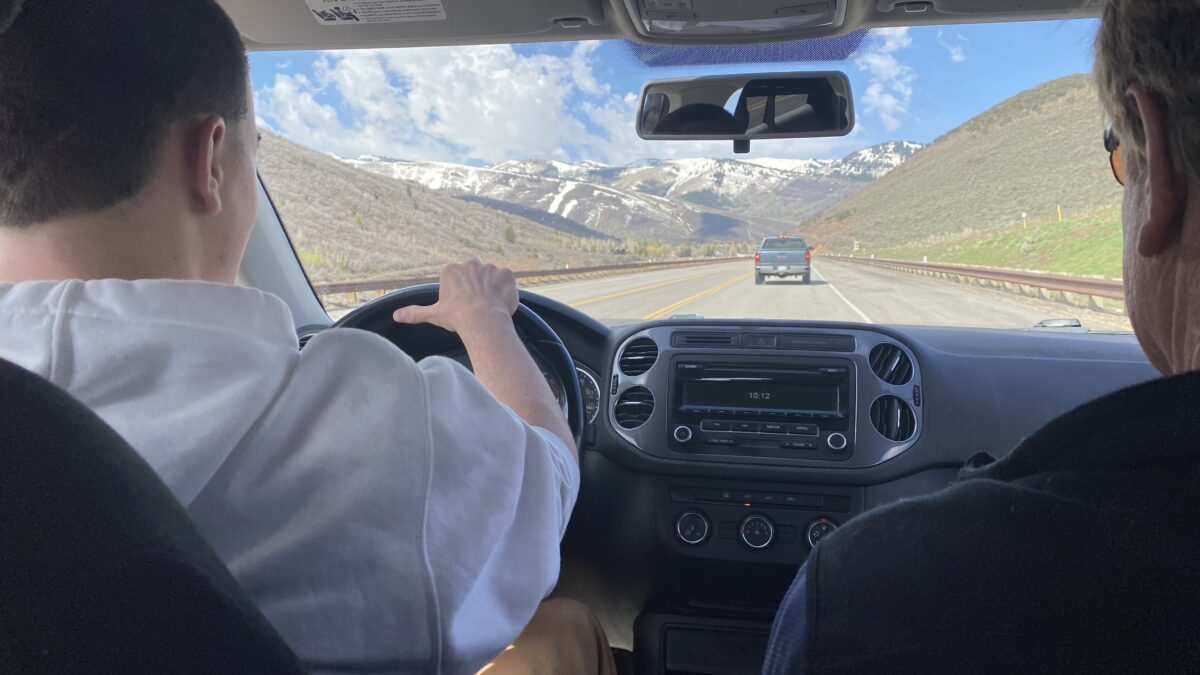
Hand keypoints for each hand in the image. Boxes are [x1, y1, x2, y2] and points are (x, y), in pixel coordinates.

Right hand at [393, 258, 517, 334]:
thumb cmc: (457, 317)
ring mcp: (490, 267)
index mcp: (451, 271)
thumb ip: (415, 313)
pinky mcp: (506, 273)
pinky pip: (507, 279)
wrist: (483, 321)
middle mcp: (470, 263)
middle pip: (473, 272)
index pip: (457, 278)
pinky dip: (506, 289)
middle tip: (477, 304)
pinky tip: (502, 302)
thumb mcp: (433, 315)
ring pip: (491, 276)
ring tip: (490, 305)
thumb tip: (395, 315)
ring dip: (492, 287)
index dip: (460, 293)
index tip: (462, 305)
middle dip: (475, 285)